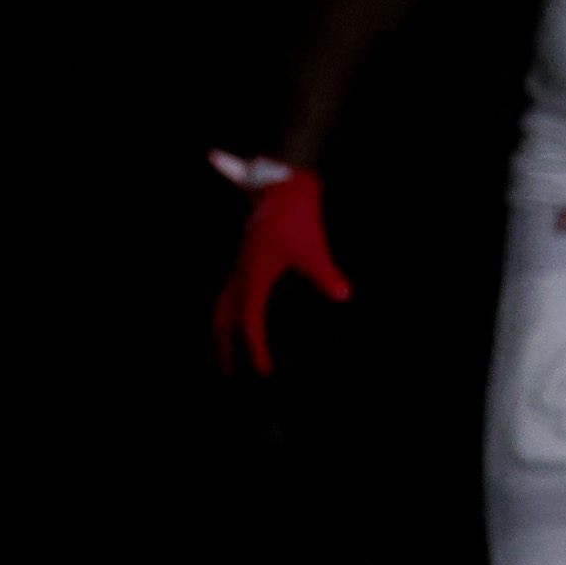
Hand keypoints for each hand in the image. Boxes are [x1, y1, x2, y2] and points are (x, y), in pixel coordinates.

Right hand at [210, 155, 350, 376]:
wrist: (281, 188)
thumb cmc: (299, 219)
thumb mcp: (313, 250)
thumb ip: (325, 274)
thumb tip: (343, 295)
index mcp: (253, 277)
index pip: (250, 322)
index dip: (256, 350)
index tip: (264, 373)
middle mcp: (241, 275)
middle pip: (224, 319)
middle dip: (225, 348)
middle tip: (231, 376)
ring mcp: (240, 268)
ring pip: (223, 306)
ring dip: (224, 331)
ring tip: (230, 355)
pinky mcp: (245, 262)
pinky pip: (231, 295)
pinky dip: (231, 314)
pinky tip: (243, 322)